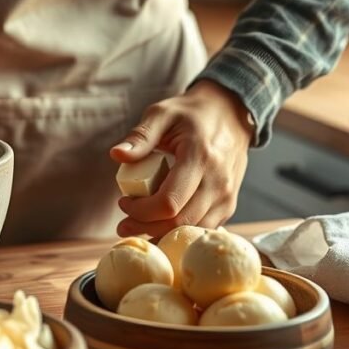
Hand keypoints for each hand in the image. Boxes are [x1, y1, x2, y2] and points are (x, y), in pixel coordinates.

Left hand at [110, 80, 251, 236]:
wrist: (231, 113)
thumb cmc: (192, 114)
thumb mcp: (162, 113)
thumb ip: (140, 136)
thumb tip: (117, 155)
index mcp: (199, 157)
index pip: (169, 202)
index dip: (141, 210)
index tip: (123, 201)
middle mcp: (217, 181)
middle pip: (179, 222)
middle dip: (146, 227)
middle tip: (124, 223)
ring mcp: (226, 196)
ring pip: (192, 230)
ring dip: (162, 234)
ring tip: (138, 226)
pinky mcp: (228, 204)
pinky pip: (203, 228)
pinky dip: (179, 232)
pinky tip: (160, 227)